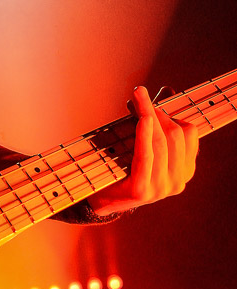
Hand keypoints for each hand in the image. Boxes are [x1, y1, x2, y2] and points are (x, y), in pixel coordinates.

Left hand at [87, 84, 198, 215]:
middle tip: (138, 94)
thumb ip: (158, 121)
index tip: (149, 99)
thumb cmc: (122, 165)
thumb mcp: (144, 143)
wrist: (100, 199)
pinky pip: (147, 154)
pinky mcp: (142, 190)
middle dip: (157, 110)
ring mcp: (161, 188)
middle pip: (175, 134)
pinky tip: (141, 118)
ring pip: (162, 141)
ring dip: (147, 114)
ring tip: (135, 99)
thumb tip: (168, 90)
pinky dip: (144, 133)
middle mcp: (178, 182)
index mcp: (184, 171)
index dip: (169, 112)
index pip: (189, 132)